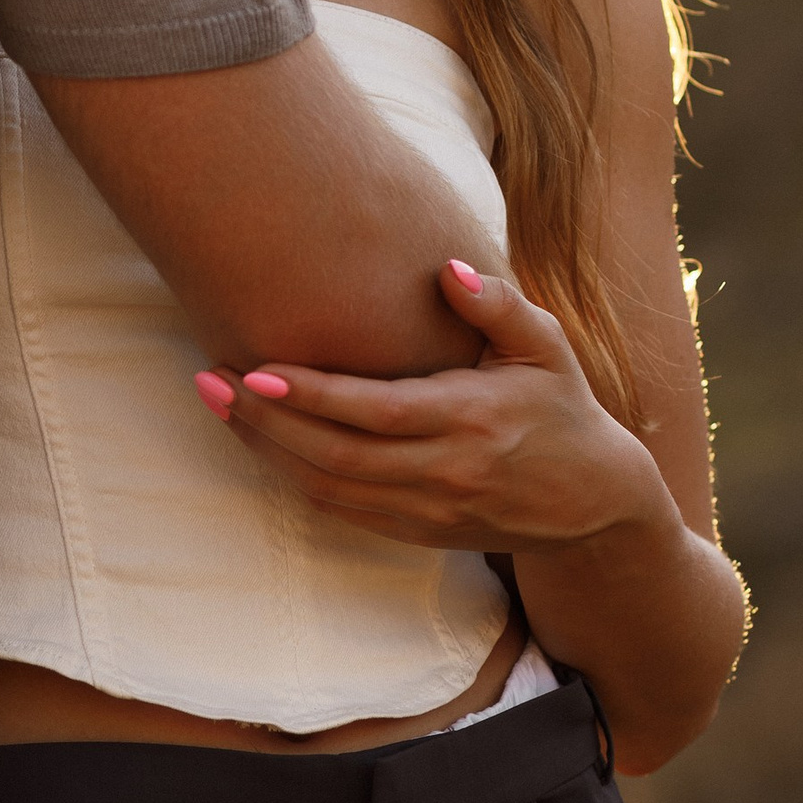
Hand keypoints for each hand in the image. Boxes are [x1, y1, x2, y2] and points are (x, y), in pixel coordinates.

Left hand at [198, 258, 675, 554]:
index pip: (377, 411)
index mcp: (474, 419)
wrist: (593, 502)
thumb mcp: (546, 346)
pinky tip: (260, 441)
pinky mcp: (418, 533)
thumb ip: (498, 304)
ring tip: (218, 405)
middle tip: (209, 381)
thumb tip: (447, 269)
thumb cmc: (561, 407)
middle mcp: (447, 471)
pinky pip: (341, 510)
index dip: (312, 394)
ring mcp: (429, 510)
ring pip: (328, 488)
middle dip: (265, 420)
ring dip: (266, 450)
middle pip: (336, 455)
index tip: (257, 366)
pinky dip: (293, 478)